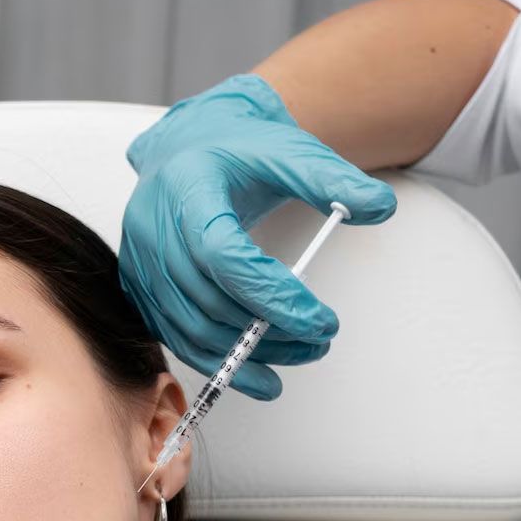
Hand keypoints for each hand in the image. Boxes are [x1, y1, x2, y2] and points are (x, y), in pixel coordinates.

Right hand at [120, 74, 396, 398]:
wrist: (186, 147)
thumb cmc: (235, 149)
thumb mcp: (288, 150)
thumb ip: (334, 179)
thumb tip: (380, 206)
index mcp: (186, 187)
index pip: (223, 255)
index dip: (271, 295)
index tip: (319, 319)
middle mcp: (152, 227)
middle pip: (209, 300)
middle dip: (270, 331)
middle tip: (322, 337)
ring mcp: (140, 262)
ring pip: (194, 329)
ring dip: (249, 354)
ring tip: (303, 352)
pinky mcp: (140, 288)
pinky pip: (177, 338)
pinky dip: (219, 363)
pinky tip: (258, 373)